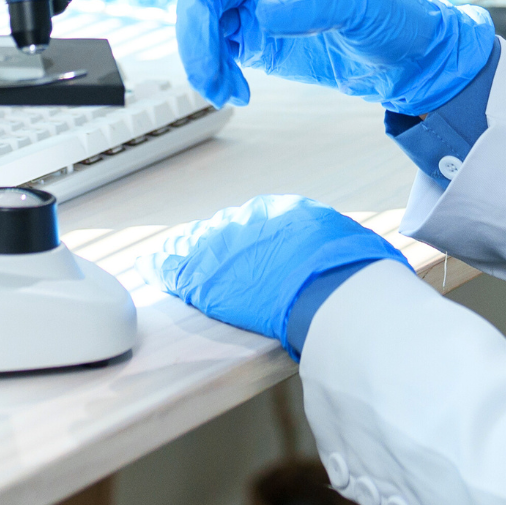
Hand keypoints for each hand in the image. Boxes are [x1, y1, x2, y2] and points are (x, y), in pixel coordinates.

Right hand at [130, 0, 497, 111]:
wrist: (404, 59)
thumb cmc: (391, 15)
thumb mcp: (360, 5)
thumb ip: (313, 7)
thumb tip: (265, 13)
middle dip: (197, 39)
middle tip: (211, 78)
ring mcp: (255, 6)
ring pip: (203, 25)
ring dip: (203, 61)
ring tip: (227, 92)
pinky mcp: (255, 38)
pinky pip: (215, 49)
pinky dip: (215, 73)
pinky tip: (235, 92)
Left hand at [156, 195, 403, 352]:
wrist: (336, 293)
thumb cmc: (355, 275)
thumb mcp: (353, 249)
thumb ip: (338, 248)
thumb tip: (353, 257)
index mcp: (290, 212)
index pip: (259, 220)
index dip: (250, 238)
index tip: (247, 249)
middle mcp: (255, 221)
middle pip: (227, 229)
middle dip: (218, 244)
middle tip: (212, 259)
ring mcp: (229, 247)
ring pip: (198, 244)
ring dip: (186, 253)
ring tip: (171, 257)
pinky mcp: (209, 277)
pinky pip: (175, 266)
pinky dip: (161, 266)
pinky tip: (150, 267)